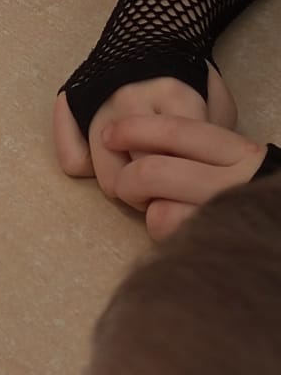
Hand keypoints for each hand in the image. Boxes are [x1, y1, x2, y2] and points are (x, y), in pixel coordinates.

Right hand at [54, 65, 237, 199]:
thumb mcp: (217, 102)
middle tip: (165, 189)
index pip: (181, 166)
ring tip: (138, 179)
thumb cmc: (187, 78)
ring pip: (108, 177)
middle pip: (144, 176)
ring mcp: (99, 106)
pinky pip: (73, 161)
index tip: (191, 185)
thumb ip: (215, 137)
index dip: (189, 186)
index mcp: (173, 97)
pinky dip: (89, 169)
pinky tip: (106, 162)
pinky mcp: (73, 107)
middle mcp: (132, 101)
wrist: (151, 35)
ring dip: (126, 187)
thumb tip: (202, 177)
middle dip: (158, 193)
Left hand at [107, 114, 269, 239]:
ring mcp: (224, 217)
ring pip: (158, 210)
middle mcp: (234, 182)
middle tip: (125, 185)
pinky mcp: (216, 245)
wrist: (278, 224)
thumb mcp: (233, 159)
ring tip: (155, 208)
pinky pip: (170, 240)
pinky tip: (176, 228)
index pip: (176, 131)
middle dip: (127, 179)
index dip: (135, 129)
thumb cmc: (246, 189)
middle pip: (153, 171)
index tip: (109, 134)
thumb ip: (197, 148)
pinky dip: (161, 231)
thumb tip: (138, 140)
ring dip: (146, 210)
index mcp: (236, 151)